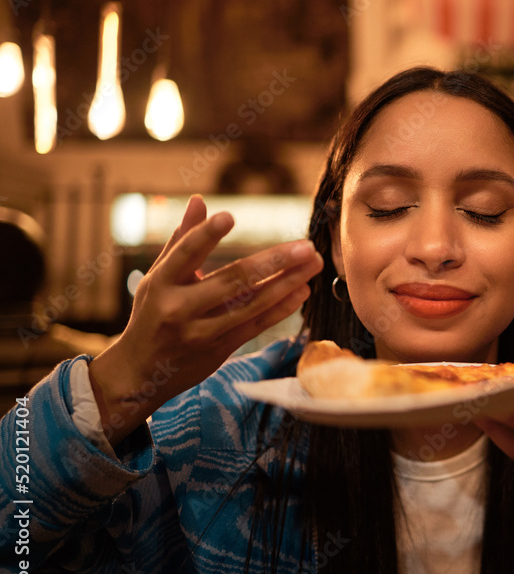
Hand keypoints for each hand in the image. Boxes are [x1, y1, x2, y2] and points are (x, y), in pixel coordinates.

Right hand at [88, 195, 323, 444]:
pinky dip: (280, 309)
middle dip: (273, 262)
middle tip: (305, 246)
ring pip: (250, 305)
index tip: (229, 216)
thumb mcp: (157, 276)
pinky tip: (301, 291)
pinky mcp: (219, 350)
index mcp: (160, 283)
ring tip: (313, 264)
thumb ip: (181, 240)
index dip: (205, 236)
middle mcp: (179, 308)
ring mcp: (201, 332)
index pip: (185, 255)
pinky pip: (255, 326)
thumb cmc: (151, 314)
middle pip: (232, 281)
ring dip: (287, 283)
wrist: (141, 373)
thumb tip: (199, 200)